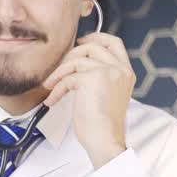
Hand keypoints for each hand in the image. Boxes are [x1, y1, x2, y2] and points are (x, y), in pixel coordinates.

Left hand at [42, 32, 134, 168]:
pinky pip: (67, 77)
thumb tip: (77, 64)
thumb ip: (101, 76)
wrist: (105, 140)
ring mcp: (107, 71)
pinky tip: (53, 100)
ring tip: (51, 86)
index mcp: (126, 72)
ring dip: (59, 73)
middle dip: (71, 55)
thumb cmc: (103, 125)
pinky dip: (56, 88)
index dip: (96, 37)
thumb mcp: (107, 94)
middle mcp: (120, 69)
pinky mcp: (92, 78)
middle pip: (92, 46)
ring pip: (76, 60)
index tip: (81, 41)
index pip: (114, 43)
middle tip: (59, 68)